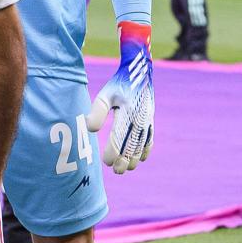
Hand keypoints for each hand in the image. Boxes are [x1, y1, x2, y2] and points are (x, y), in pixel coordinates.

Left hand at [87, 20, 153, 173]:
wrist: (139, 71)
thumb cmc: (118, 83)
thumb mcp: (105, 94)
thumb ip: (97, 111)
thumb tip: (91, 129)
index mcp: (128, 112)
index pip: (120, 137)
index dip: (114, 151)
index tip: (106, 161)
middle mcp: (140, 118)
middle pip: (133, 144)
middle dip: (126, 159)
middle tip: (117, 171)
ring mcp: (148, 119)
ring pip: (143, 143)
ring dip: (135, 157)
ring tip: (127, 168)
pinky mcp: (151, 118)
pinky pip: (151, 137)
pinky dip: (147, 148)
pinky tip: (142, 158)